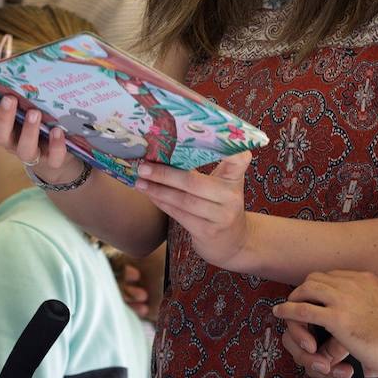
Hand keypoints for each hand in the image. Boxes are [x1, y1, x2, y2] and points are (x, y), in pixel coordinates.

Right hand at [0, 92, 83, 186]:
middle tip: (9, 99)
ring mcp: (30, 152)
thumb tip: (0, 60)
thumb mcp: (23, 102)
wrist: (57, 158)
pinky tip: (58, 131)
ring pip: (25, 147)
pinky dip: (56, 145)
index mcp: (0, 124)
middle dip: (3, 116)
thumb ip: (11, 85)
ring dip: (29, 130)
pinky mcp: (51, 162)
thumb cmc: (35, 119)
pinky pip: (52, 157)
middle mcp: (11, 140)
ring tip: (35, 112)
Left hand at [134, 152, 251, 269]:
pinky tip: (150, 195)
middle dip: (165, 174)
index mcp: (235, 179)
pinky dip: (162, 204)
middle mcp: (231, 197)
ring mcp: (221, 217)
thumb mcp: (224, 185)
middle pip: (194, 183)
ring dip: (158, 190)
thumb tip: (171, 148)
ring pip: (183, 200)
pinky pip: (180, 215)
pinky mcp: (208, 232)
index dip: (229, 148)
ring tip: (140, 182)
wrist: (234, 243)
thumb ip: (212, 166)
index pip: (238, 159)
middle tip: (144, 166)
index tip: (208, 135)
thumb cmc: (222, 205)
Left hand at [273, 270, 377, 377]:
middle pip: (318, 278)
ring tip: (287, 308)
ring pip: (307, 289)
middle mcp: (353, 283)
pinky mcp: (336, 318)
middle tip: (300, 301)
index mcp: (368, 280)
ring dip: (295, 298)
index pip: (337, 275)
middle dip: (306, 289)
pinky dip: (288, 311)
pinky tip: (280, 314)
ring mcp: (343, 298)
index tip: (320, 296)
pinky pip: (303, 310)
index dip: (324, 285)